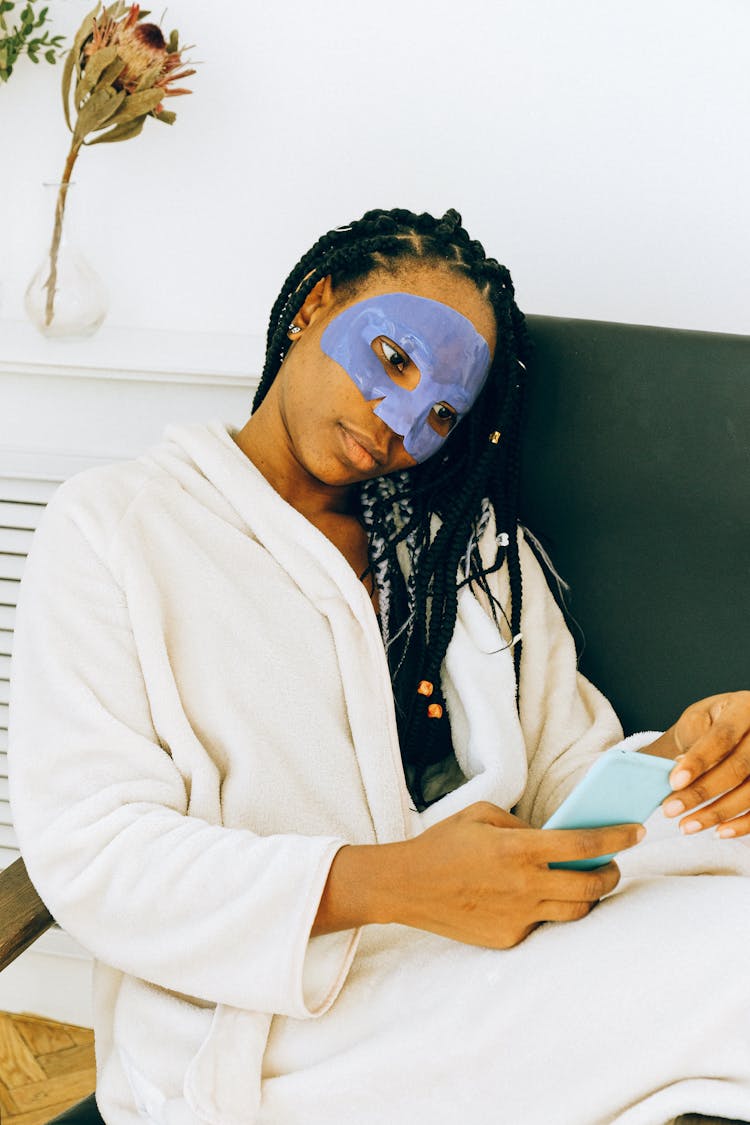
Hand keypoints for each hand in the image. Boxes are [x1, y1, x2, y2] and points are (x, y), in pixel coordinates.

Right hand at [390, 802, 643, 949]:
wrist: (407, 885)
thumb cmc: (444, 843)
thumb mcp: (482, 814)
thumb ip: (523, 824)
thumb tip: (553, 835)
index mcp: (520, 848)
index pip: (585, 845)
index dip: (617, 838)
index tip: (636, 831)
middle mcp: (525, 885)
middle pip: (592, 886)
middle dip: (612, 874)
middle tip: (614, 865)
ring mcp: (518, 915)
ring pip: (576, 912)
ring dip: (589, 898)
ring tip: (586, 885)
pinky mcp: (508, 938)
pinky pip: (542, 924)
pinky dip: (547, 910)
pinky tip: (537, 898)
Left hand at [655, 691, 749, 836]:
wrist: (734, 724)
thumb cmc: (713, 721)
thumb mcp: (700, 717)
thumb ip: (695, 739)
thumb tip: (681, 769)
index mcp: (745, 708)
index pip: (722, 737)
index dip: (698, 761)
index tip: (673, 782)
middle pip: (738, 768)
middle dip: (701, 792)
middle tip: (669, 810)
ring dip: (717, 813)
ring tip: (686, 826)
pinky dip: (742, 824)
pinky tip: (719, 832)